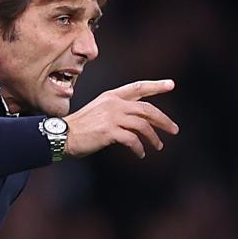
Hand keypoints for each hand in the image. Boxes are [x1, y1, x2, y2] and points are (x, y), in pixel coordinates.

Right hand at [64, 80, 179, 158]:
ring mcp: (112, 117)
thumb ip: (117, 111)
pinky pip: (132, 139)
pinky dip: (139, 148)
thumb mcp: (100, 110)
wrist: (62, 135)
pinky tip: (140, 153)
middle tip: (174, 129)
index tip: (171, 84)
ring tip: (158, 146)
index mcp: (112, 96)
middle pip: (147, 108)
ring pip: (143, 125)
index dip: (156, 86)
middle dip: (164, 119)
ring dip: (154, 137)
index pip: (138, 87)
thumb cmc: (81, 126)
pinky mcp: (109, 131)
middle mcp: (114, 104)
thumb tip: (139, 121)